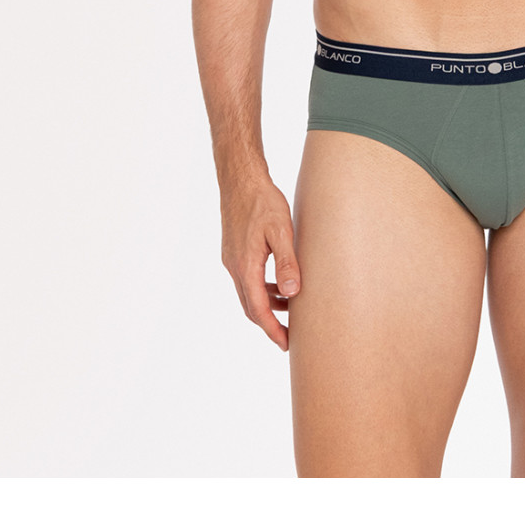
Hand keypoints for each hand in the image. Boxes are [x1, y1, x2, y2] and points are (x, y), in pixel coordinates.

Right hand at [220, 174, 300, 350]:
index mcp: (245, 266)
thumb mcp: (281, 230)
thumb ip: (286, 262)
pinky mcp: (234, 250)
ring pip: (248, 292)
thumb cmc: (262, 201)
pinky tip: (277, 282)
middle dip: (269, 323)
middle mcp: (234, 267)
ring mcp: (232, 258)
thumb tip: (292, 292)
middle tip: (289, 336)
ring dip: (266, 304)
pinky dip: (261, 287)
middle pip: (250, 306)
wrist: (240, 178)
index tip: (286, 344)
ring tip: (289, 308)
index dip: (272, 329)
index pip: (258, 309)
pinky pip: (247, 278)